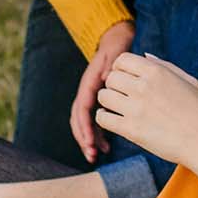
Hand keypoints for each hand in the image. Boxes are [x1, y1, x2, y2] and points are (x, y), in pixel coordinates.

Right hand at [71, 20, 134, 162]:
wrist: (116, 42)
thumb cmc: (117, 48)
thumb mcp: (115, 54)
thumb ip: (110, 65)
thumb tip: (106, 77)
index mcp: (89, 83)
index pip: (82, 107)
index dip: (85, 125)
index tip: (90, 141)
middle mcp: (87, 92)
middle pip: (79, 119)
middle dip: (83, 138)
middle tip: (92, 154)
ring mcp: (92, 97)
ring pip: (85, 122)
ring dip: (89, 139)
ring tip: (96, 155)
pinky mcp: (99, 101)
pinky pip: (95, 120)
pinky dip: (98, 133)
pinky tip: (106, 145)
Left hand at [94, 53, 197, 171]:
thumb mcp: (188, 80)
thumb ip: (164, 66)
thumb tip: (144, 56)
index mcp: (157, 72)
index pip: (122, 60)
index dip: (122, 68)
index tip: (128, 78)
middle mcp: (143, 86)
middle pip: (111, 78)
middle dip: (115, 85)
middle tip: (125, 95)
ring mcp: (136, 108)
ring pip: (103, 96)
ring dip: (109, 101)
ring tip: (121, 108)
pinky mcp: (131, 129)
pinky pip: (103, 118)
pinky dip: (106, 118)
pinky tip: (118, 121)